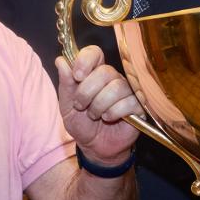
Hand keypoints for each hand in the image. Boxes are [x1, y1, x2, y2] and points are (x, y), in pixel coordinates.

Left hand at [55, 45, 139, 169]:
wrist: (94, 147)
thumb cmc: (82, 124)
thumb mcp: (67, 105)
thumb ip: (65, 84)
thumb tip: (61, 61)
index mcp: (94, 73)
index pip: (94, 53)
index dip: (85, 61)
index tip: (77, 76)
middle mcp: (113, 78)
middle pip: (105, 72)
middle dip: (87, 91)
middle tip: (81, 106)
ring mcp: (127, 91)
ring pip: (116, 87)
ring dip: (99, 105)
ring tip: (94, 115)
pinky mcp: (138, 106)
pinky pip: (129, 102)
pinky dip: (114, 112)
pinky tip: (108, 118)